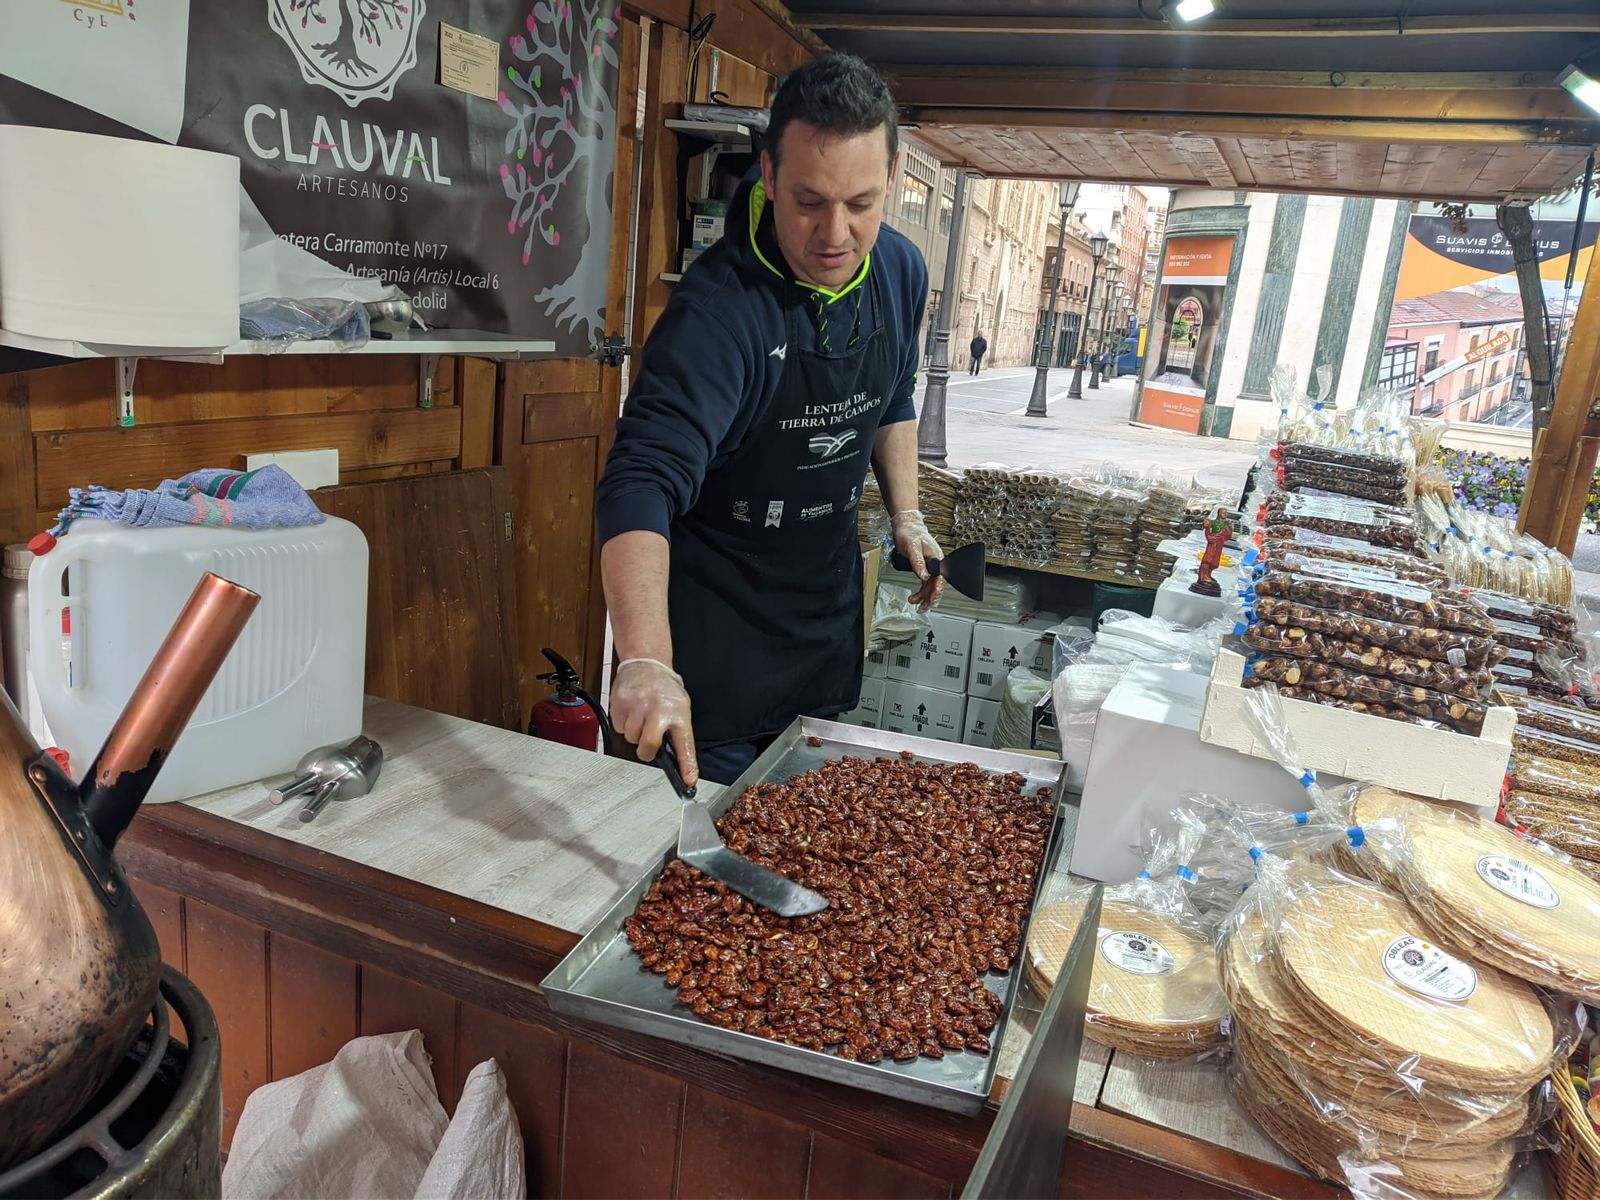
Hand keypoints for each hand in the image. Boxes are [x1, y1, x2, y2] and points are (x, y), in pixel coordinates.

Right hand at [611, 658, 698, 787]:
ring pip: (630, 738)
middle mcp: (659, 710)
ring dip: (634, 733)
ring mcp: (637, 705)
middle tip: (648, 745)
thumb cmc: (665, 689)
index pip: (685, 744)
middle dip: (646, 751)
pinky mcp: (620, 703)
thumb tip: (678, 761)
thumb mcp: (680, 707)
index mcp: (679, 714)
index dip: (687, 765)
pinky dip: (623, 723)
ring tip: (641, 716)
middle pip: (648, 746)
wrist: (646, 664)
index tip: (688, 781)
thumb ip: (678, 732)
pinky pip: (618, 727)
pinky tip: (631, 711)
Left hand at [891, 509, 944, 610]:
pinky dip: (921, 591)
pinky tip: (915, 597)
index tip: (931, 600)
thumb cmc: (910, 533)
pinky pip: (926, 582)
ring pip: (930, 585)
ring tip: (916, 604)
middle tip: (922, 608)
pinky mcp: (924, 566)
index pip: (940, 579)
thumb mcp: (912, 547)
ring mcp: (931, 565)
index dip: (936, 591)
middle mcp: (936, 563)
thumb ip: (918, 562)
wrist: (906, 525)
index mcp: (937, 558)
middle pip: (936, 585)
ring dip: (924, 596)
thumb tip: (924, 576)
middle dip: (930, 598)